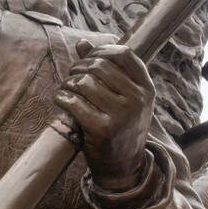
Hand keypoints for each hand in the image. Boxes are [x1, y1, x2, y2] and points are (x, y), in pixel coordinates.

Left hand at [56, 39, 154, 188]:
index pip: (123, 53)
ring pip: (83, 82)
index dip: (100, 51)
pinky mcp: (103, 129)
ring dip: (67, 83)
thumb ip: (105, 68)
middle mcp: (138, 99)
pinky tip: (61, 100)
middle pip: (99, 66)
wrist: (124, 165)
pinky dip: (61, 97)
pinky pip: (73, 102)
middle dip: (78, 68)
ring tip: (67, 90)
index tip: (87, 60)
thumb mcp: (122, 96)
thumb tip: (82, 43)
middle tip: (72, 78)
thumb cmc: (120, 124)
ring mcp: (122, 115)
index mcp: (146, 87)